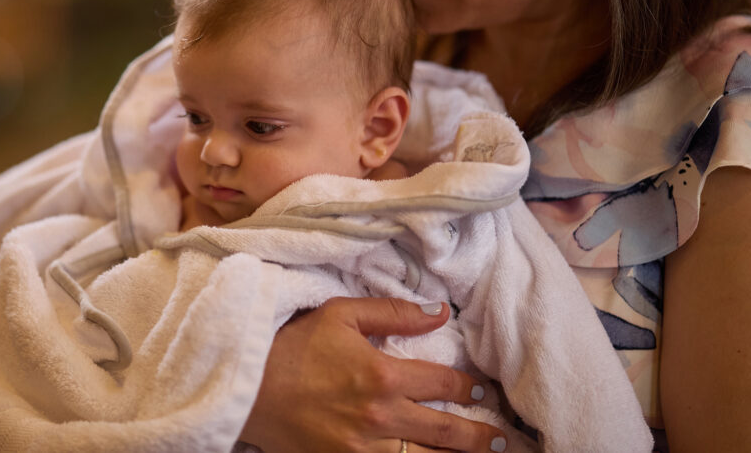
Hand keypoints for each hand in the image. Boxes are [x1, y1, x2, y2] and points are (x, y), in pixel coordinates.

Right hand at [239, 297, 507, 451]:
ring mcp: (364, 450)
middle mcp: (381, 417)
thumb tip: (439, 312)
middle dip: (481, 437)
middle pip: (447, 433)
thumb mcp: (340, 315)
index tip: (483, 391)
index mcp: (382, 374)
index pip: (444, 383)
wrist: (246, 386)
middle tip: (504, 440)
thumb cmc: (292, 346)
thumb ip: (393, 313)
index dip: (471, 388)